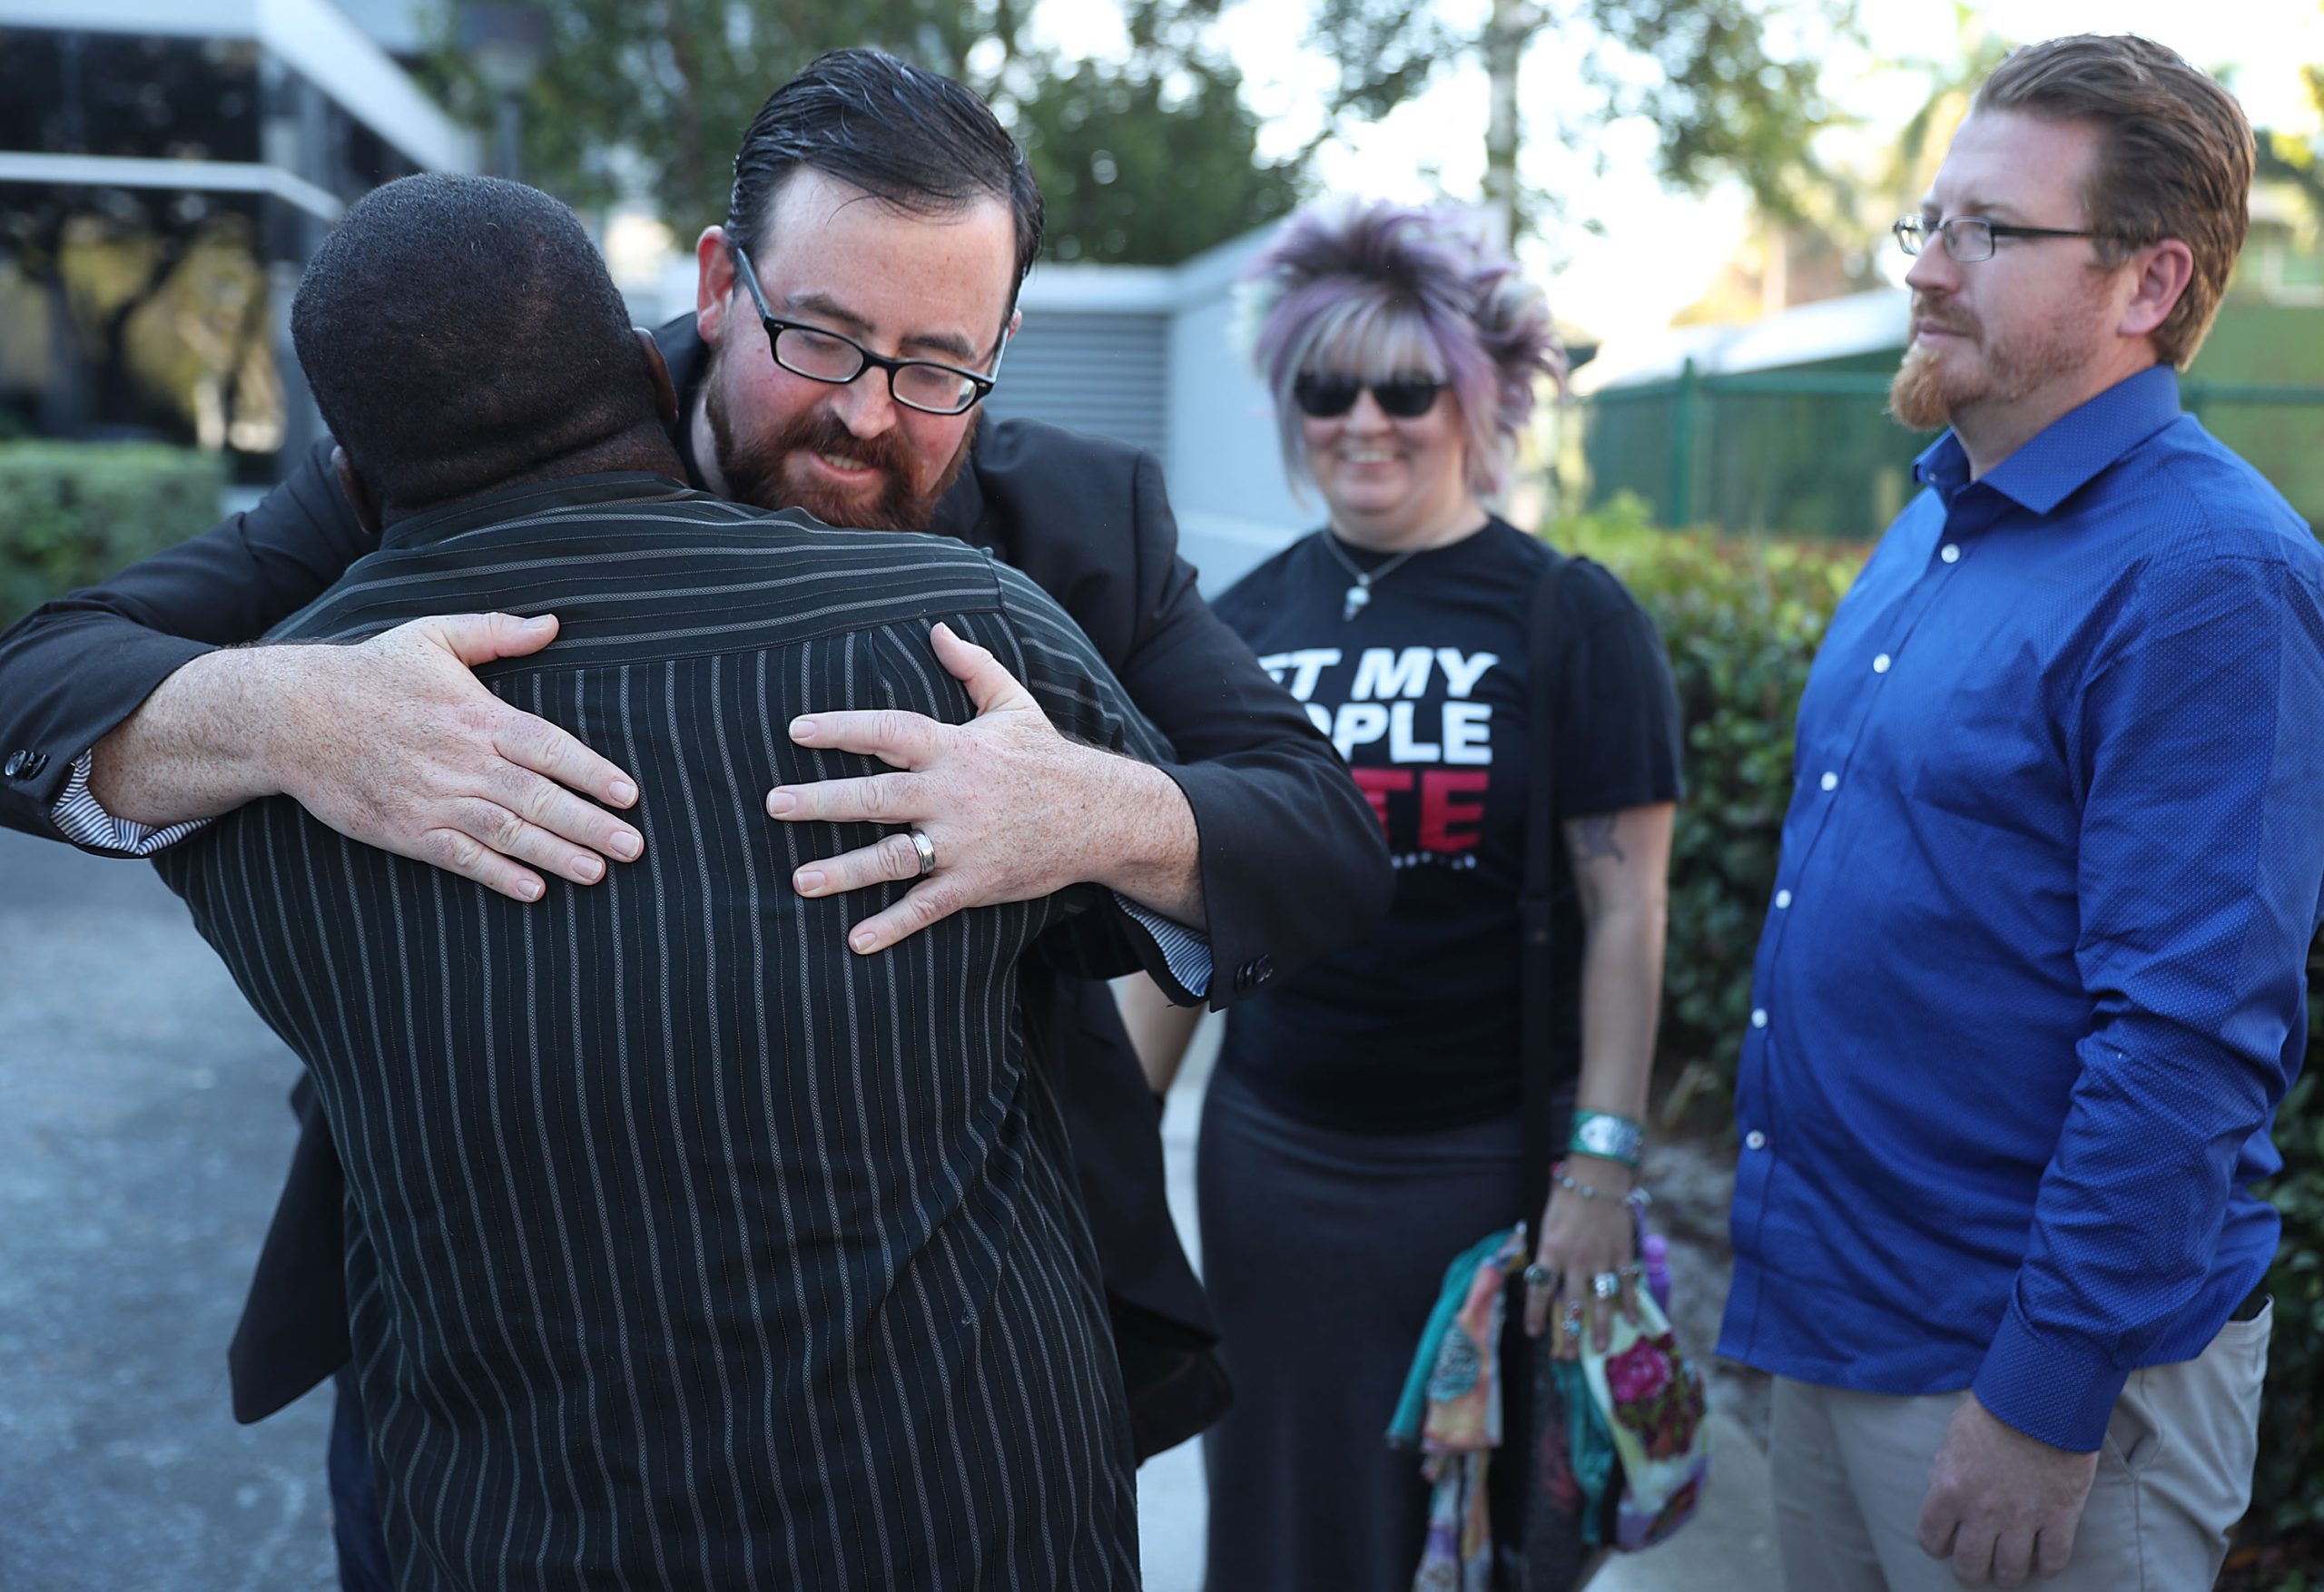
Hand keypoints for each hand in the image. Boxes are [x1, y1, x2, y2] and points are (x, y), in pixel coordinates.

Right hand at [269, 613, 642, 900]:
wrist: (291, 715)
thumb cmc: (371, 672)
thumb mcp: (433, 636)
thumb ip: (497, 632)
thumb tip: (553, 622)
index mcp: (477, 715)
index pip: (550, 747)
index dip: (592, 772)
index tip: (630, 794)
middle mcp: (462, 760)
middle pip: (538, 797)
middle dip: (590, 824)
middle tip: (634, 847)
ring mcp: (433, 798)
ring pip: (507, 833)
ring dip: (556, 855)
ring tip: (598, 873)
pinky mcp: (404, 829)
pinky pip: (460, 858)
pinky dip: (497, 876)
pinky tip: (533, 891)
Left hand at [769, 622, 1159, 953]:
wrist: (1100, 815)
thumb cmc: (1047, 758)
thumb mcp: (1013, 704)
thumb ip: (973, 666)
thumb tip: (938, 629)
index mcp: (956, 748)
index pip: (890, 732)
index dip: (843, 729)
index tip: (797, 730)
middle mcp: (953, 795)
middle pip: (878, 797)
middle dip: (823, 801)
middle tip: (775, 804)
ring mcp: (963, 843)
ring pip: (895, 857)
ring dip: (846, 871)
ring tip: (800, 880)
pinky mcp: (976, 882)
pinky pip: (928, 907)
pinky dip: (893, 925)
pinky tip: (856, 940)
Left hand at [1523, 1155, 1639, 1356]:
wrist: (1598, 1175)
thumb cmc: (1567, 1195)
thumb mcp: (1545, 1221)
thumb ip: (1546, 1251)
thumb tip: (1543, 1277)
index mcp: (1551, 1250)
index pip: (1539, 1290)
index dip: (1535, 1314)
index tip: (1534, 1333)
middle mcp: (1576, 1259)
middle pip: (1572, 1305)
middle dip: (1570, 1334)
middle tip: (1569, 1356)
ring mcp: (1602, 1258)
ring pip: (1601, 1301)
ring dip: (1602, 1328)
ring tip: (1601, 1349)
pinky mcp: (1623, 1253)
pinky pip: (1626, 1284)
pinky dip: (1629, 1304)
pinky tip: (1630, 1321)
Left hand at [1917, 1393, 2098, 1586]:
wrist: (2041, 1396)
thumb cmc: (1994, 1410)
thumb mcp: (1953, 1438)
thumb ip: (1946, 1472)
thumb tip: (1942, 1495)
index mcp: (1950, 1490)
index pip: (1932, 1538)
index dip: (1937, 1545)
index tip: (1945, 1544)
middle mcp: (1983, 1512)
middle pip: (1970, 1566)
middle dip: (1970, 1574)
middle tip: (1976, 1570)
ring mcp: (2022, 1518)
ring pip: (2011, 1572)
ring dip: (2007, 1576)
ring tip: (2008, 1572)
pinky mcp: (2060, 1517)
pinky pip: (2053, 1560)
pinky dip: (2047, 1567)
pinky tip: (2043, 1562)